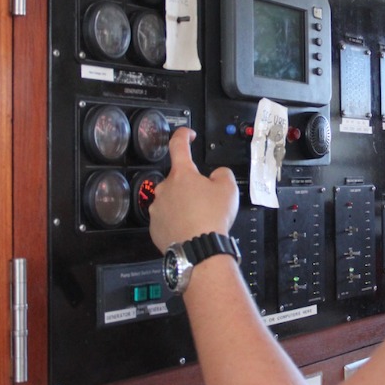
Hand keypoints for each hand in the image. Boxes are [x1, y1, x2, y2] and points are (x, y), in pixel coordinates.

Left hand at [148, 127, 237, 252]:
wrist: (199, 249)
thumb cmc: (211, 218)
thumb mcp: (228, 188)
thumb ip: (222, 173)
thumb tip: (216, 175)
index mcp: (182, 174)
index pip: (178, 146)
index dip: (183, 135)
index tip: (187, 134)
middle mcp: (165, 188)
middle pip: (177, 180)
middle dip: (190, 186)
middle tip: (206, 199)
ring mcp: (157, 208)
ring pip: (171, 200)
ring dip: (183, 204)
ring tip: (199, 218)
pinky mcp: (155, 227)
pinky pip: (167, 219)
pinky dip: (177, 221)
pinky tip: (190, 229)